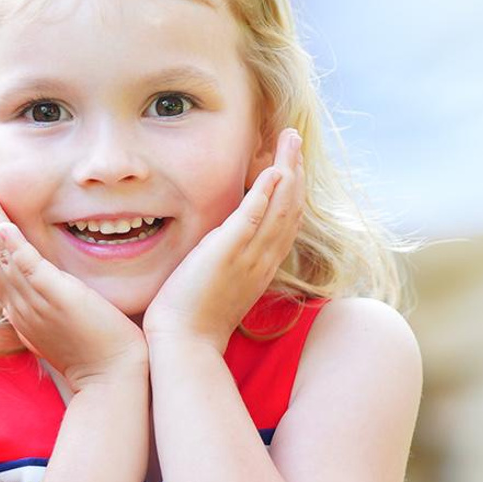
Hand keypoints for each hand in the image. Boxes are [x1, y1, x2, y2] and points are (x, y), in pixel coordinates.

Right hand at [0, 177, 146, 391]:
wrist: (111, 378)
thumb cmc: (96, 352)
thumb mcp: (64, 322)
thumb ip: (53, 301)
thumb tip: (53, 284)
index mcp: (19, 309)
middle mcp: (18, 305)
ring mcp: (33, 302)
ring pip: (0, 254)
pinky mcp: (55, 297)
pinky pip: (26, 267)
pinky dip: (11, 244)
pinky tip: (2, 223)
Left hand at [143, 130, 304, 351]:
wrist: (186, 343)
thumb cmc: (196, 317)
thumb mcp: (221, 282)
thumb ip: (230, 259)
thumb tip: (227, 240)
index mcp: (262, 265)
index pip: (286, 220)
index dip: (293, 189)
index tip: (292, 162)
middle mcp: (263, 259)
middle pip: (290, 208)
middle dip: (296, 169)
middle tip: (295, 138)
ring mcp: (248, 256)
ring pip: (279, 207)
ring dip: (287, 169)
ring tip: (290, 140)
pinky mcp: (227, 254)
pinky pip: (253, 219)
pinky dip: (265, 193)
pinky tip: (273, 171)